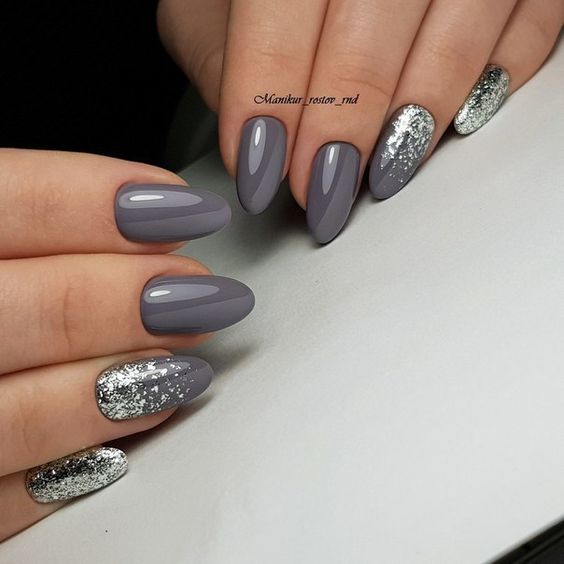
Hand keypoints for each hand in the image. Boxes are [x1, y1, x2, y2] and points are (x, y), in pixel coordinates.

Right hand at [0, 149, 253, 539]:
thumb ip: (25, 226)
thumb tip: (147, 218)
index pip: (1, 202)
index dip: (101, 201)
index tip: (188, 209)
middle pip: (28, 309)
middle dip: (134, 298)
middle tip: (205, 291)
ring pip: (15, 414)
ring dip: (124, 384)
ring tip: (190, 364)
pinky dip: (69, 469)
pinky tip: (125, 442)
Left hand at [158, 0, 562, 241]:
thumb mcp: (216, 7)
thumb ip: (227, 65)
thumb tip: (260, 147)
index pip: (281, 12)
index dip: (268, 99)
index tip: (258, 172)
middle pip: (370, 33)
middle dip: (341, 127)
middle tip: (318, 192)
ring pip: (457, 36)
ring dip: (413, 120)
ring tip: (380, 176)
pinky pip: (529, 32)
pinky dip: (493, 83)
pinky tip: (449, 124)